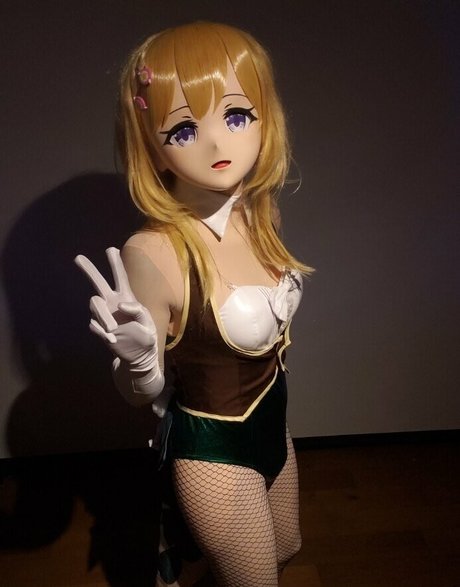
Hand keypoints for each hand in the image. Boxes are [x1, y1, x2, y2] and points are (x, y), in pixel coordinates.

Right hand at [74, 248, 156, 372]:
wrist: (138, 356)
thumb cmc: (146, 335)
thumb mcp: (148, 322)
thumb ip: (137, 310)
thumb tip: (119, 304)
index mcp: (127, 297)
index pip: (120, 277)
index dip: (116, 264)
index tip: (111, 248)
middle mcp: (113, 303)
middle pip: (98, 283)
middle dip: (89, 270)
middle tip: (78, 257)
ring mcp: (105, 315)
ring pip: (94, 303)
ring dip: (102, 315)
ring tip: (113, 329)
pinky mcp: (100, 329)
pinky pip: (94, 324)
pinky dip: (102, 331)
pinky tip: (112, 338)